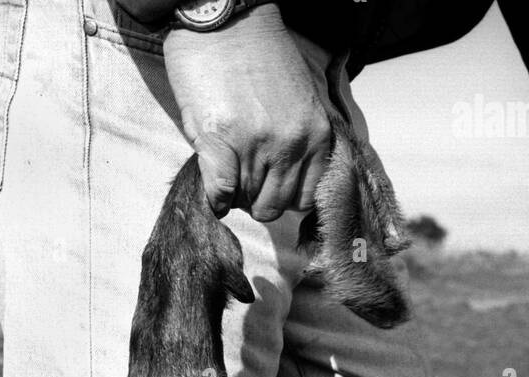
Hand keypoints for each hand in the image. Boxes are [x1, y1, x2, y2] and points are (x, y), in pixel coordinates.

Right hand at [164, 4, 330, 220]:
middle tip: (243, 177)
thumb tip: (283, 180)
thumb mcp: (297, 100)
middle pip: (274, 206)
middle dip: (256, 198)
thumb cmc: (259, 53)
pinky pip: (220, 195)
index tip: (268, 184)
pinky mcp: (221, 142)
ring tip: (228, 169)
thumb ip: (298, 143)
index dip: (283, 196)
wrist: (225, 17)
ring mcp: (256, 145)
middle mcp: (291, 144)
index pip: (305, 198)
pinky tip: (213, 186)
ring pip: (246, 203)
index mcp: (315, 134)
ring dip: (234, 194)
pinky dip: (215, 198)